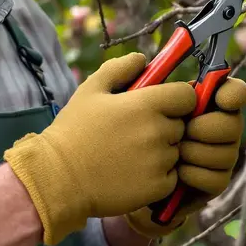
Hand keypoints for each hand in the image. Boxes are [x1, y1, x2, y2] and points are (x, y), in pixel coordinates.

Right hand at [3, 53, 195, 245]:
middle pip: (181, 125)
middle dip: (165, 126)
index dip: (177, 100)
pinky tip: (132, 173)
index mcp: (146, 104)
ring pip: (176, 152)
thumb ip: (119, 69)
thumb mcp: (90, 90)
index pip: (187, 96)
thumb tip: (143, 58)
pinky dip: (158, 176)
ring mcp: (160, 161)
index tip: (163, 106)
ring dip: (162, 152)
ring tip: (130, 155)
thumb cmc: (73, 131)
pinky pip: (171, 176)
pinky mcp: (158, 187)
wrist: (58, 178)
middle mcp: (158, 131)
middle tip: (137, 133)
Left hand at [126, 76, 245, 238]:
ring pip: (228, 153)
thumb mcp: (114, 104)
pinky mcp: (211, 184)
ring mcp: (216, 157)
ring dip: (199, 153)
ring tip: (175, 155)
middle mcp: (214, 127)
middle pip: (234, 123)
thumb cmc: (119, 137)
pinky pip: (217, 179)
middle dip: (211, 127)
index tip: (222, 99)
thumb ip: (123, 76)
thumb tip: (141, 59)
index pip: (231, 91)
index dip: (234, 92)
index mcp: (199, 103)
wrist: (121, 182)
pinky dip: (196, 176)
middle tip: (187, 131)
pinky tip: (177, 175)